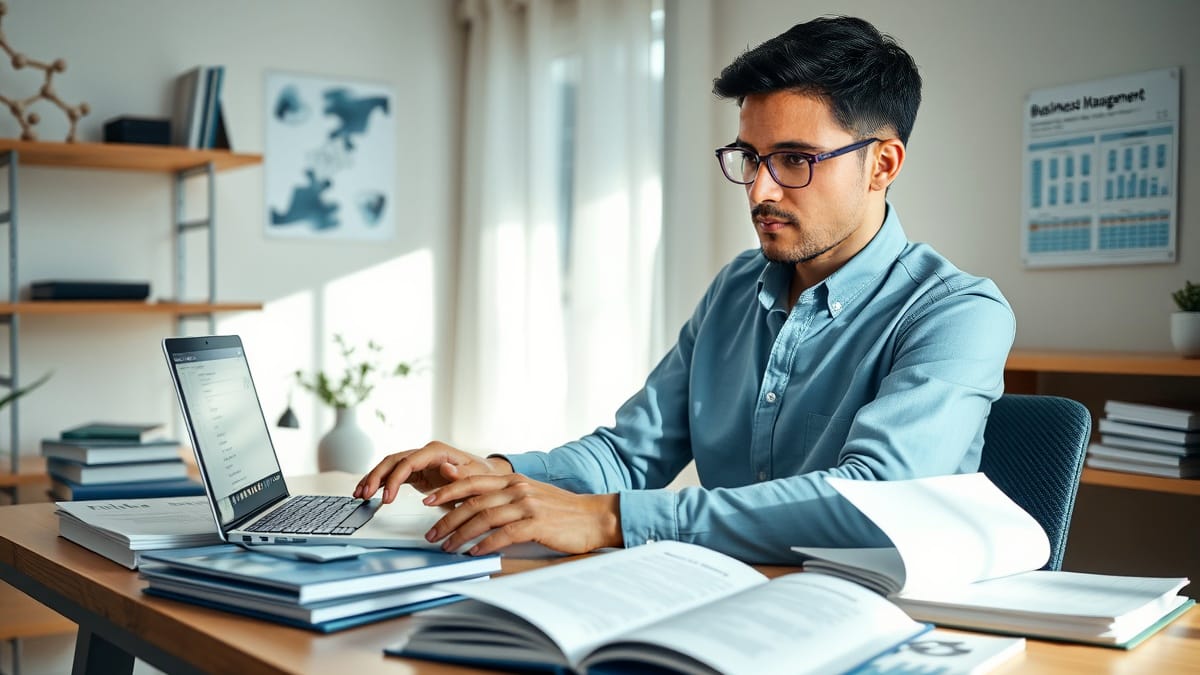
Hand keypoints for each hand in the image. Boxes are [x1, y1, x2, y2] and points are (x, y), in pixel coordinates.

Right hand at [353, 441, 512, 502]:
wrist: (487, 476)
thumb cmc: (483, 476)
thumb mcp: (476, 477)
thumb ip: (460, 475)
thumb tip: (445, 468)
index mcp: (437, 451)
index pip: (408, 462)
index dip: (395, 479)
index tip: (387, 498)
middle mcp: (425, 453)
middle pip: (393, 460)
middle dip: (376, 477)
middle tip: (364, 495)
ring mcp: (419, 461)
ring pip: (389, 465)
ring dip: (373, 479)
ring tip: (359, 495)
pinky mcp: (417, 472)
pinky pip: (393, 474)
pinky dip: (380, 483)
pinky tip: (367, 492)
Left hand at [422, 474, 622, 555]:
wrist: (595, 517)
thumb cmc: (562, 511)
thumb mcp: (530, 495)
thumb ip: (504, 496)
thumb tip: (476, 507)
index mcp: (514, 480)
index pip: (473, 482)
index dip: (447, 490)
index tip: (427, 501)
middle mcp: (518, 488)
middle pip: (473, 502)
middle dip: (447, 519)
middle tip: (432, 534)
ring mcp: (528, 505)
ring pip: (484, 518)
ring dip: (461, 534)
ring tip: (447, 547)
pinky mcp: (537, 524)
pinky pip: (504, 534)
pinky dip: (486, 544)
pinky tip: (475, 552)